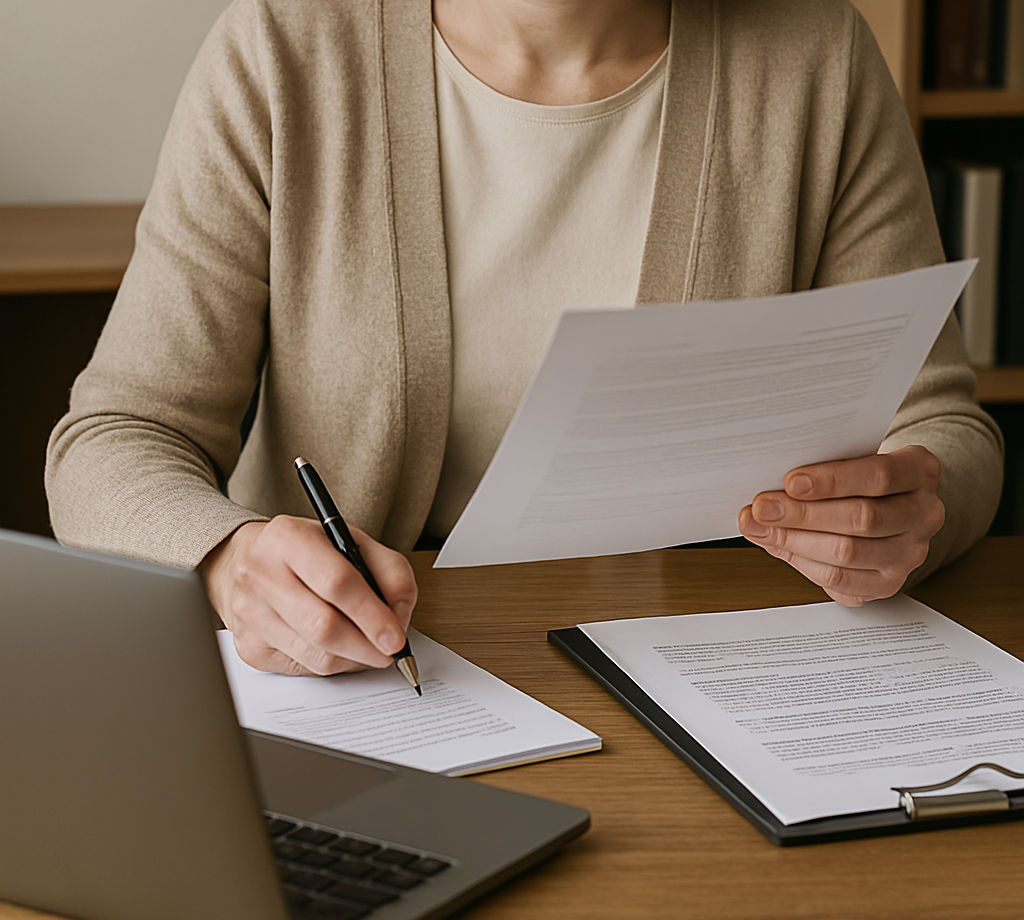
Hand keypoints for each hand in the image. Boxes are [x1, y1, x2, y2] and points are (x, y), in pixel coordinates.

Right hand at [198, 516, 416, 675]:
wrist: (248, 562)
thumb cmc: (307, 552)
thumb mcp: (353, 542)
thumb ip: (390, 571)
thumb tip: (400, 616)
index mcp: (287, 538)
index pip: (337, 582)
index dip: (372, 615)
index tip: (397, 637)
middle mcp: (260, 574)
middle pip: (324, 626)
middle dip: (367, 646)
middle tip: (391, 651)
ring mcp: (250, 614)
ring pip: (316, 655)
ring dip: (355, 659)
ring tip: (370, 648)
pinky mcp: (250, 647)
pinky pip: (304, 668)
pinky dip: (333, 664)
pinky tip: (341, 649)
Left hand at [737, 445, 943, 605]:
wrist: (888, 506)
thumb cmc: (860, 478)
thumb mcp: (850, 460)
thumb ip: (818, 473)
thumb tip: (765, 496)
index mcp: (920, 472)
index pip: (879, 475)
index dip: (832, 480)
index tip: (790, 481)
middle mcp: (924, 514)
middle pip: (862, 518)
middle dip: (803, 514)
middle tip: (762, 508)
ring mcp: (911, 553)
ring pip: (847, 553)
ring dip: (794, 541)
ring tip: (760, 528)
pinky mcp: (889, 582)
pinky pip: (840, 580)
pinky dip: (802, 563)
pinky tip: (779, 547)